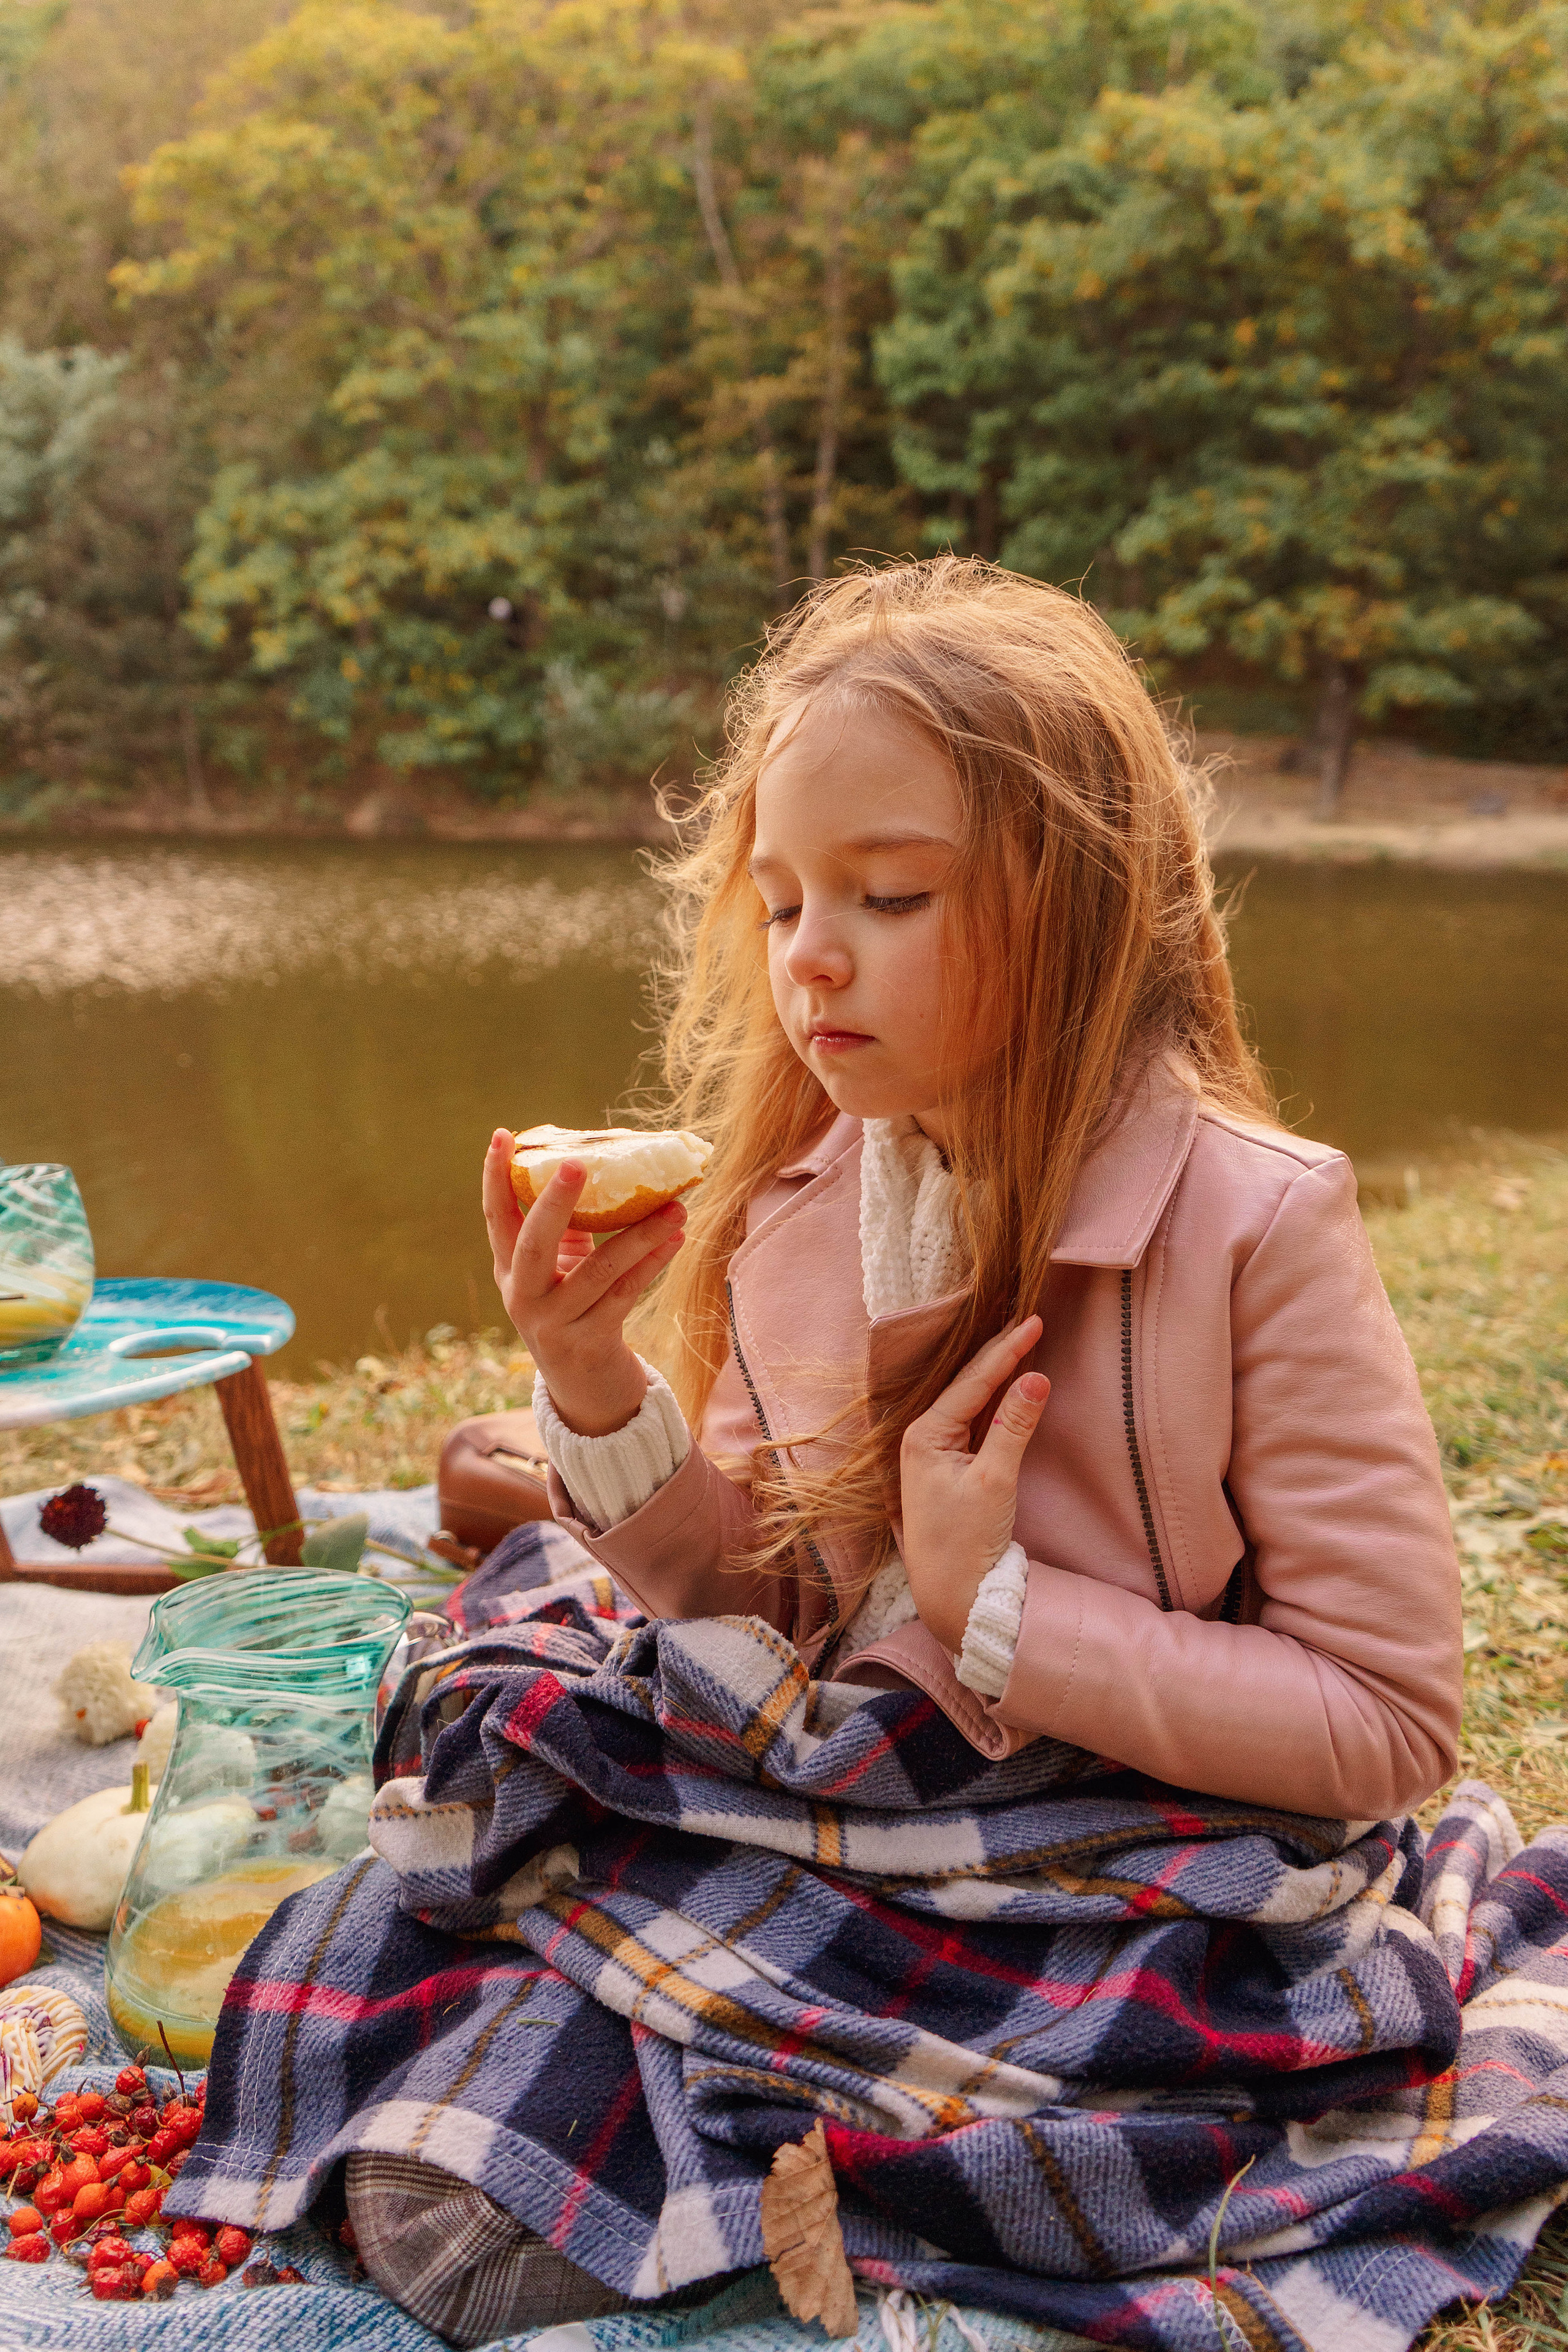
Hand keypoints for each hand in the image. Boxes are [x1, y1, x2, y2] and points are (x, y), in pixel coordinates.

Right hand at [481, 1128, 686, 1435]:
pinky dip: (652, 1265)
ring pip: (598, 1272)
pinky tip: (676, 1239)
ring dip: (640, 1235)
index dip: (496, 1177)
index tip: (503, 1135)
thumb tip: (602, 1168)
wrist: (584, 1391)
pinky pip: (625, 1296)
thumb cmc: (575, 1311)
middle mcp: (523, 1297)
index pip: (496, 1217)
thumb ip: (568, 1229)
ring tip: (675, 1206)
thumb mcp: (559, 1271)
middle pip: (532, 1244)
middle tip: (580, 1163)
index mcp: (509, 1271)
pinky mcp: (589, 1344)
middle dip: (554, 1202)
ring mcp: (554, 1324)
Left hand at [897, 1315, 1049, 1652]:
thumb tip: (1036, 1377)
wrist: (950, 1594)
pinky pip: (971, 1420)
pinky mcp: (945, 1468)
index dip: (1007, 1350)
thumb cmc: (966, 1541)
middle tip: (1029, 1320)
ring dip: (995, 1372)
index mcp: (925, 1434)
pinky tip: (1006, 1386)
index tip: (1035, 1320)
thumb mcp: (995, 1481)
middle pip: (967, 1384)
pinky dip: (992, 1400)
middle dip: (998, 1352)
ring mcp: (931, 1452)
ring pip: (969, 1400)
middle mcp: (921, 1437)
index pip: (973, 1381)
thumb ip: (1014, 1427)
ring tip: (1020, 1340)